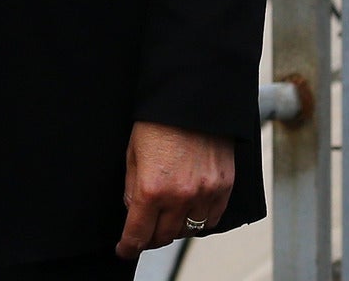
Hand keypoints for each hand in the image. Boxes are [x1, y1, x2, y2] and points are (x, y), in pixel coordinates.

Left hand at [116, 122, 233, 257]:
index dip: (129, 246)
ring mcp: (205, 194)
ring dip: (175, 229)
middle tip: (144, 230)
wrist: (192, 100)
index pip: (138, 233)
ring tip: (167, 217)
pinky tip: (189, 211)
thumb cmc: (158, 121)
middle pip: (163, 237)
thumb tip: (133, 211)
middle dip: (150, 237)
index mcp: (152, 188)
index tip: (125, 250)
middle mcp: (180, 197)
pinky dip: (199, 221)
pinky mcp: (223, 188)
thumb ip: (132, 187)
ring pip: (188, 231)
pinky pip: (211, 220)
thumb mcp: (133, 153)